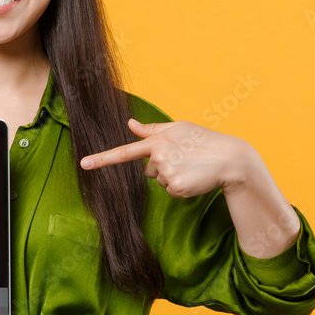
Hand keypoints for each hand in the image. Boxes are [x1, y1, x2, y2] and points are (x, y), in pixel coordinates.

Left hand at [79, 118, 253, 197]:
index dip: (102, 159)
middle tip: (185, 159)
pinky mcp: (176, 187)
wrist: (230, 158)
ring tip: (191, 167)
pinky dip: (181, 187)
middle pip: (148, 171)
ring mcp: (167, 173)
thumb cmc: (203, 140)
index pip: (124, 152)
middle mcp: (158, 157)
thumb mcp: (177, 129)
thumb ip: (151, 130)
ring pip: (160, 181)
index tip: (84, 164)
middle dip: (163, 167)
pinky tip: (194, 178)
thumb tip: (129, 124)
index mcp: (156, 141)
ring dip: (173, 177)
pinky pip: (170, 191)